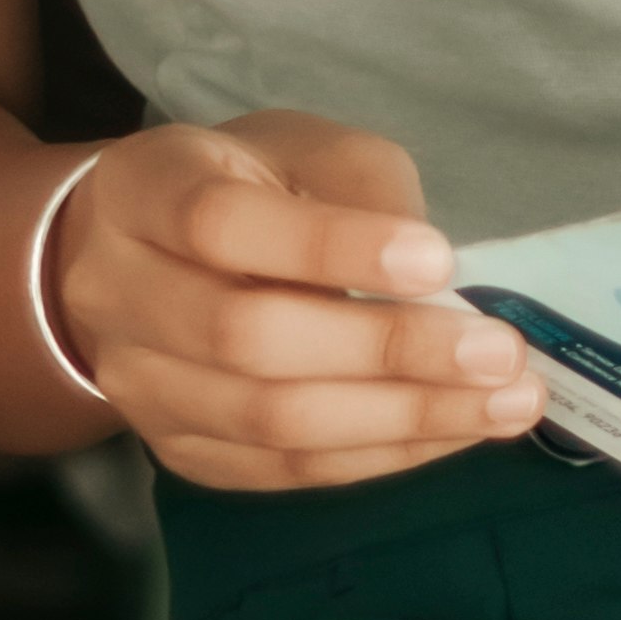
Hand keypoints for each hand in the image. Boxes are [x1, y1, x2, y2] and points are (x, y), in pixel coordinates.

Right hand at [42, 110, 543, 492]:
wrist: (146, 256)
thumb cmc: (250, 186)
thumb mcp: (307, 149)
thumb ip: (365, 191)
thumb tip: (432, 278)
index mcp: (145, 191)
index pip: (223, 223)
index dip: (331, 246)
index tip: (438, 261)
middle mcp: (117, 292)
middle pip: (245, 338)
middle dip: (388, 350)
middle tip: (498, 352)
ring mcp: (137, 383)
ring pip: (267, 421)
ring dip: (401, 418)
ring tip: (503, 404)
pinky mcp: (174, 448)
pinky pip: (279, 470)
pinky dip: (378, 455)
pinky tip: (452, 432)